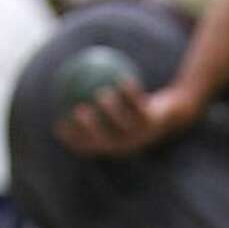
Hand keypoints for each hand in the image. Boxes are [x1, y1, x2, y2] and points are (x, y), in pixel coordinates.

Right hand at [57, 81, 198, 157]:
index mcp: (111, 145)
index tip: (59, 124)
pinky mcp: (153, 122)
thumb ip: (89, 100)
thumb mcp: (111, 107)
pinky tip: (123, 80)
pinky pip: (141, 106)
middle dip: (91, 129)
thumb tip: (64, 86)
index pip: (88, 147)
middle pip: (105, 141)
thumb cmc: (133, 110)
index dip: (73, 140)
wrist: (169, 116)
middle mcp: (125, 144)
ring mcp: (140, 134)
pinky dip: (132, 94)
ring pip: (124, 124)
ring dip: (112, 110)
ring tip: (101, 94)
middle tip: (78, 110)